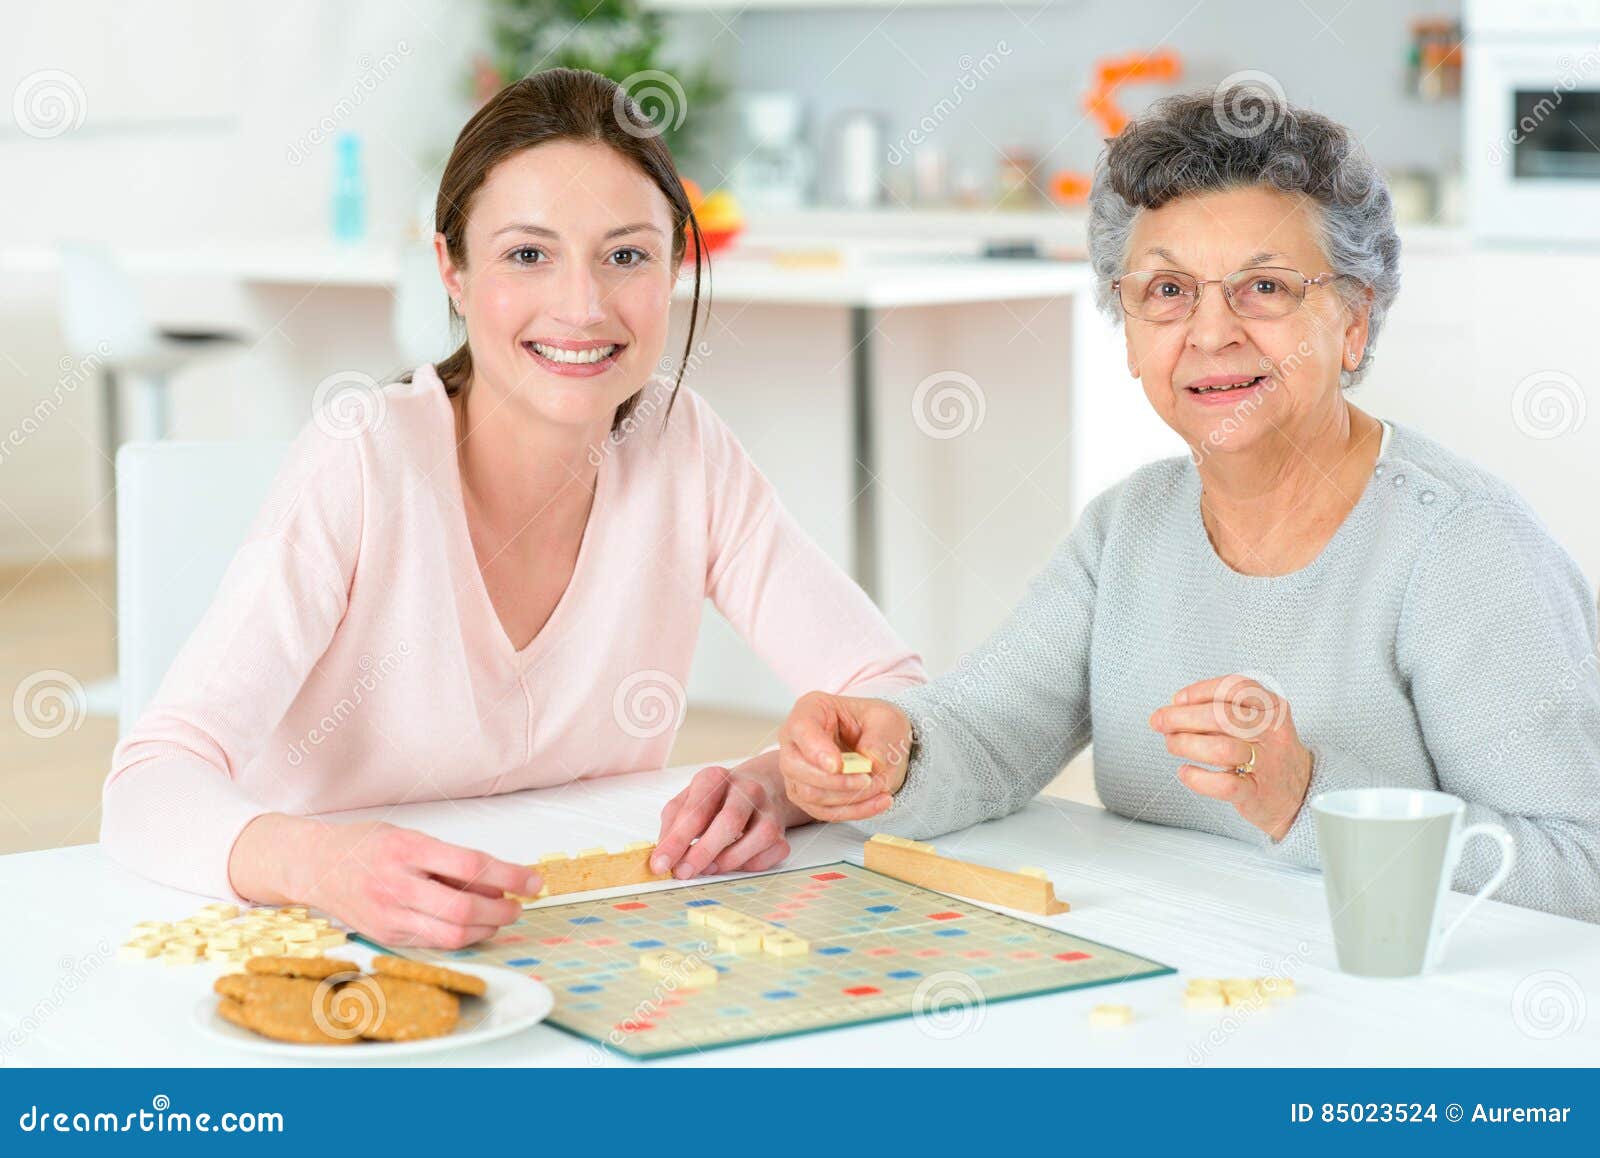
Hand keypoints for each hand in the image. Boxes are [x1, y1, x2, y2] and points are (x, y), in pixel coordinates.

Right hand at [233, 815, 539, 948]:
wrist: (315, 865)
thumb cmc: (366, 845)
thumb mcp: (410, 836)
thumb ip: (449, 859)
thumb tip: (498, 880)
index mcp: (407, 848)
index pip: (471, 865)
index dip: (509, 875)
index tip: (533, 880)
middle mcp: (397, 883)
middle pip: (464, 907)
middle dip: (503, 910)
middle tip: (520, 904)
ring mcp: (390, 913)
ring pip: (452, 933)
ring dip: (487, 928)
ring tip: (502, 916)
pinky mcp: (386, 935)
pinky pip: (435, 943)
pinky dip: (463, 937)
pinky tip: (474, 926)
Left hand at [650, 758, 797, 878]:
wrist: (759, 788)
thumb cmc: (716, 799)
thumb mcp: (687, 801)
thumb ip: (672, 825)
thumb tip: (664, 855)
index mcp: (715, 778)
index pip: (695, 811)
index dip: (676, 840)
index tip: (660, 864)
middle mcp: (747, 789)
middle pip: (730, 820)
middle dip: (703, 851)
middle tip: (683, 873)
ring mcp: (769, 809)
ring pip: (757, 838)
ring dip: (728, 860)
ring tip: (707, 869)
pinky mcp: (782, 832)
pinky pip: (770, 854)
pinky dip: (750, 865)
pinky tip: (734, 863)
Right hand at [777, 691, 911, 821]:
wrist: (881, 743)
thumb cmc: (876, 724)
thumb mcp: (887, 720)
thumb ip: (878, 740)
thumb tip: (870, 763)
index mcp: (811, 710)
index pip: (801, 728)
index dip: (816, 749)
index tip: (838, 765)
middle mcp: (796, 741)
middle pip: (796, 767)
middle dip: (835, 781)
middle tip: (868, 780)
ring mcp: (797, 771)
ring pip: (809, 794)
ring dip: (847, 798)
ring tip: (880, 788)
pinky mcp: (807, 795)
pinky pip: (823, 811)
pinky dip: (853, 811)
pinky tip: (878, 802)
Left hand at [1148, 675, 1312, 841]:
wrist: (1299, 794)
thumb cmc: (1267, 753)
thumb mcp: (1254, 722)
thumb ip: (1220, 712)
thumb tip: (1174, 709)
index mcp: (1272, 708)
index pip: (1235, 687)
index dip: (1200, 691)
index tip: (1177, 700)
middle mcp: (1273, 732)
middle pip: (1222, 716)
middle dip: (1182, 717)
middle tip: (1160, 722)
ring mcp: (1268, 763)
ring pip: (1220, 749)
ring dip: (1186, 744)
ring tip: (1173, 745)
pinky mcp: (1258, 793)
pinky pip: (1223, 784)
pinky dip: (1197, 778)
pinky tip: (1185, 772)